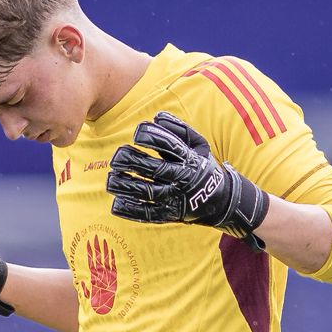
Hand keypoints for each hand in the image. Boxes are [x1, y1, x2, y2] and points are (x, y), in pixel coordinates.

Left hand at [106, 112, 269, 239]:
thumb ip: (179, 129)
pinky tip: (116, 203)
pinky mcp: (169, 214)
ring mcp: (174, 198)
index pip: (169, 144)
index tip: (137, 134)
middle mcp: (181, 178)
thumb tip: (157, 117)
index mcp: (189, 158)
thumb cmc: (203, 166)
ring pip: (146, 191)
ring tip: (111, 180)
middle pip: (154, 169)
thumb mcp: (199, 145)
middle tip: (116, 157)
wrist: (220, 200)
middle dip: (132, 161)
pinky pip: (147, 214)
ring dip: (125, 185)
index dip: (151, 137)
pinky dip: (130, 210)